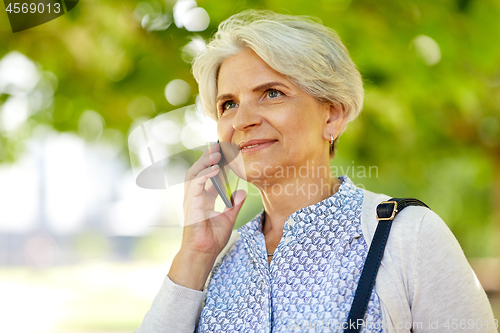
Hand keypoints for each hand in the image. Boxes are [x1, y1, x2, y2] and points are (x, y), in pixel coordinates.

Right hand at [168, 142, 245, 289]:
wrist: (203, 253)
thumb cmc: (212, 239)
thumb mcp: (228, 218)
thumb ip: (235, 204)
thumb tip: (242, 191)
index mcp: (202, 198)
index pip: (207, 176)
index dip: (214, 164)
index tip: (224, 154)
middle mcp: (195, 196)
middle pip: (198, 170)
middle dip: (207, 158)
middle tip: (219, 147)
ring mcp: (191, 199)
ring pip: (193, 173)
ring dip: (204, 161)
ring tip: (215, 152)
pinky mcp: (190, 204)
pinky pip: (195, 184)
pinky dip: (204, 175)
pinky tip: (215, 169)